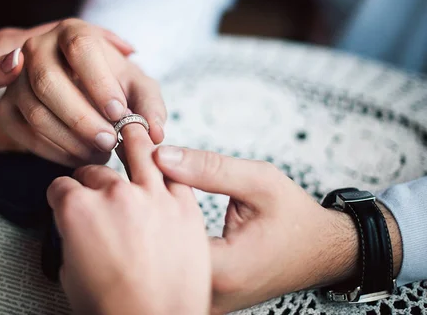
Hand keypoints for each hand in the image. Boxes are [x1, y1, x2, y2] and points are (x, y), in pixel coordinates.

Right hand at [0, 18, 166, 166]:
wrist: (86, 93)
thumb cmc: (115, 86)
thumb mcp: (138, 88)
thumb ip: (151, 106)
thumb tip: (154, 133)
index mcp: (72, 32)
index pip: (81, 49)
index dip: (99, 83)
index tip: (118, 112)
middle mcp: (37, 48)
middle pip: (48, 82)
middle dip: (81, 119)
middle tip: (110, 143)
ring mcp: (16, 79)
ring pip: (35, 112)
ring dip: (70, 140)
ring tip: (100, 154)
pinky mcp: (6, 108)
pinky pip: (24, 134)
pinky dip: (54, 152)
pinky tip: (80, 157)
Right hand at [47, 124, 210, 314]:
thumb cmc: (112, 308)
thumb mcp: (71, 272)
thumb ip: (72, 237)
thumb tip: (77, 227)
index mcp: (78, 209)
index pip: (61, 186)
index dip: (61, 193)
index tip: (65, 197)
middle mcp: (114, 194)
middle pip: (96, 171)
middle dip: (91, 179)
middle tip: (94, 187)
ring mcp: (152, 196)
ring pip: (139, 150)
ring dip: (132, 139)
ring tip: (130, 131)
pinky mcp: (184, 205)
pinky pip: (175, 174)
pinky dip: (168, 166)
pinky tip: (164, 160)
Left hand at [153, 146, 402, 313]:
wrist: (322, 250)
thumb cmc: (296, 217)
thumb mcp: (258, 181)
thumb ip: (208, 169)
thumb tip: (161, 155)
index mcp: (224, 270)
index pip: (159, 238)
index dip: (142, 202)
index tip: (135, 173)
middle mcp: (211, 294)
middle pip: (154, 255)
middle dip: (142, 215)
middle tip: (137, 179)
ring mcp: (208, 300)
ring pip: (161, 265)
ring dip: (152, 229)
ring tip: (151, 195)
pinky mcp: (207, 295)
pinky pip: (174, 270)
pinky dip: (165, 243)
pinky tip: (164, 216)